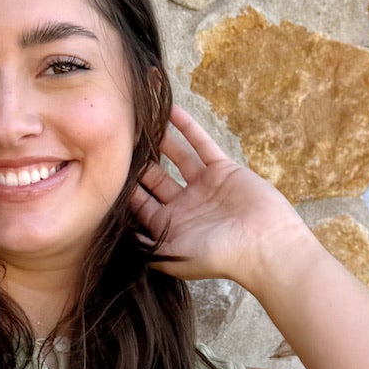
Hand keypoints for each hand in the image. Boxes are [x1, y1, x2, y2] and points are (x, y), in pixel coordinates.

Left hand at [131, 106, 309, 288]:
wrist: (263, 244)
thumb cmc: (218, 255)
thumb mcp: (171, 256)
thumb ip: (144, 245)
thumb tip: (116, 237)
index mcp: (171, 227)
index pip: (140, 204)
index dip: (124, 186)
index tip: (105, 167)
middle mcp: (186, 206)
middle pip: (155, 179)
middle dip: (138, 161)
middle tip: (118, 139)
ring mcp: (205, 186)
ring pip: (176, 157)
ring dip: (159, 140)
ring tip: (140, 121)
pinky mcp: (223, 170)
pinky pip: (201, 144)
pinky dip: (186, 127)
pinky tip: (170, 112)